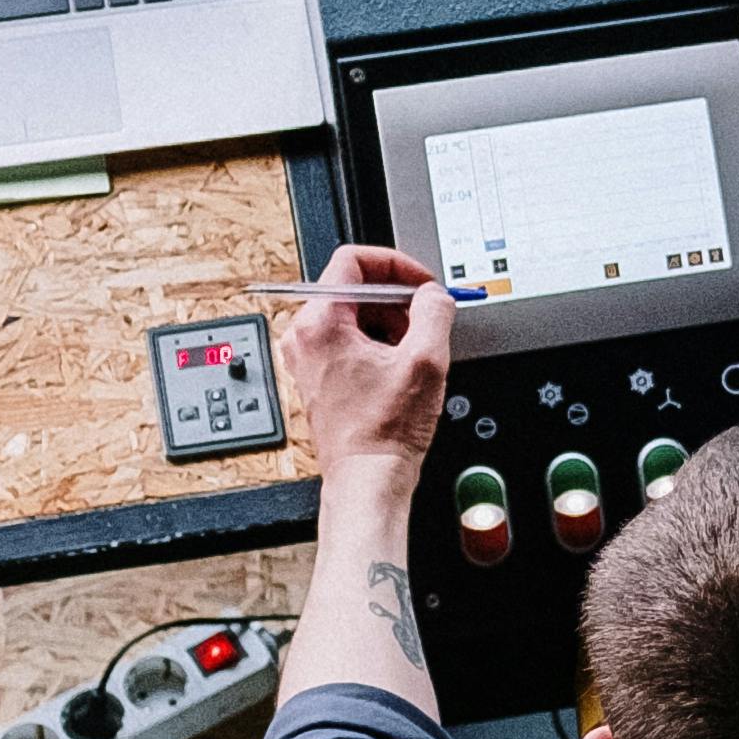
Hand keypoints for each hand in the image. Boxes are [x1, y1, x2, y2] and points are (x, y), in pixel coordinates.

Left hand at [284, 243, 451, 491]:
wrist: (367, 478)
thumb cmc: (384, 432)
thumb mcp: (426, 359)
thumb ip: (434, 310)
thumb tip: (434, 293)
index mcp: (320, 322)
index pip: (352, 260)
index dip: (396, 264)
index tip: (420, 283)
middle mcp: (304, 336)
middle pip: (354, 288)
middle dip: (396, 301)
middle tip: (424, 322)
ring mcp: (307, 356)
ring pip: (354, 315)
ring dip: (389, 324)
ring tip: (411, 354)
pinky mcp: (316, 374)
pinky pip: (348, 339)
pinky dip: (377, 344)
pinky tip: (397, 369)